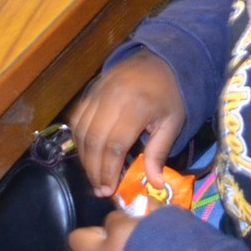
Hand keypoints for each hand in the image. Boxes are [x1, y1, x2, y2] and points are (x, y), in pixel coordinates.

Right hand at [70, 52, 188, 197]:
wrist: (160, 60)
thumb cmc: (169, 94)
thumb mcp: (172, 123)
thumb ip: (159, 153)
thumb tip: (154, 183)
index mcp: (136, 107)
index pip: (115, 146)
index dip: (108, 171)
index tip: (109, 190)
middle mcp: (112, 99)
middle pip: (94, 141)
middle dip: (94, 169)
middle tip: (99, 188)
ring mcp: (98, 92)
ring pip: (81, 130)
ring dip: (84, 157)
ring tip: (94, 175)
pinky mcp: (91, 90)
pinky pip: (78, 118)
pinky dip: (79, 138)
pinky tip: (88, 153)